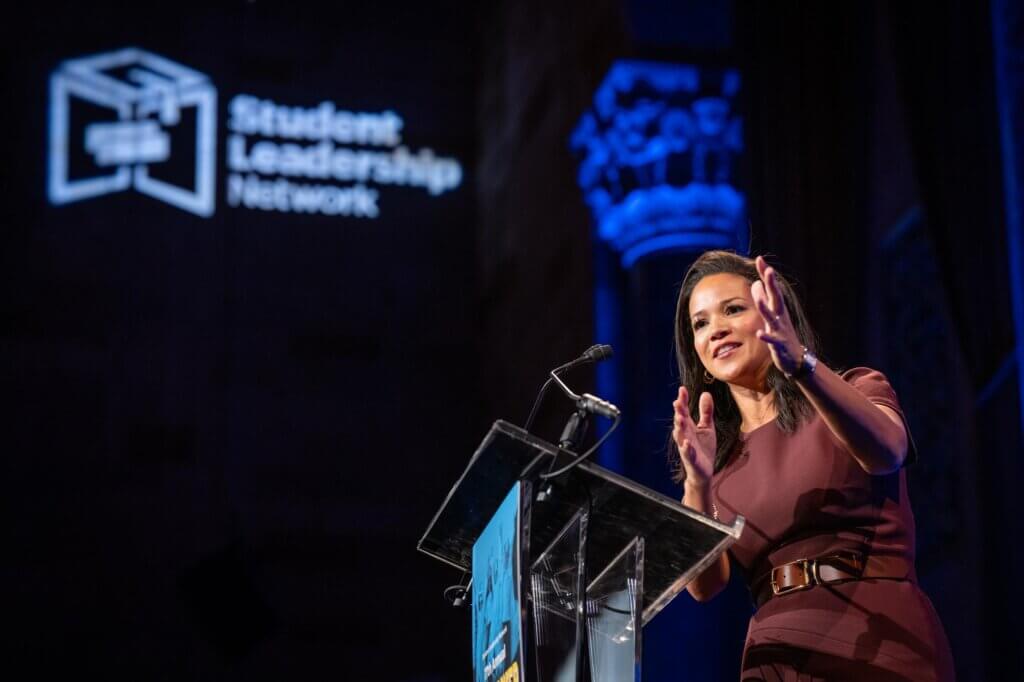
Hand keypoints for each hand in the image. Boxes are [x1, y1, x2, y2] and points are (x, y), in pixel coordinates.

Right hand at [672, 386, 715, 488]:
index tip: (682, 389)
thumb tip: (706, 393)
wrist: (703, 471)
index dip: (683, 400)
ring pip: (680, 436)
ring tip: (680, 418)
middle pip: (680, 421)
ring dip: (679, 427)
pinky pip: (687, 453)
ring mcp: (686, 447)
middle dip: (678, 412)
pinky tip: (687, 443)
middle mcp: (685, 435)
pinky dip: (686, 448)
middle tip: (677, 402)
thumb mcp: (707, 427)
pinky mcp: (691, 459)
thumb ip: (706, 412)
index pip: (684, 411)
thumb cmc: (703, 448)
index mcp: (689, 426)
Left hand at [751, 255, 803, 375]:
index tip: (760, 259)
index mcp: (777, 308)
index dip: (765, 274)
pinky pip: (772, 340)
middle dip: (772, 284)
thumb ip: (763, 298)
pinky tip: (759, 333)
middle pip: (776, 297)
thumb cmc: (782, 334)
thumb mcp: (772, 315)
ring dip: (765, 308)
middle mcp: (780, 316)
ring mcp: (780, 330)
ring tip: (758, 299)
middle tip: (769, 270)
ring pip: (772, 317)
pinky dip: (766, 336)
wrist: (795, 359)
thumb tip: (755, 283)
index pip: (771, 288)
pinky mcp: (779, 344)